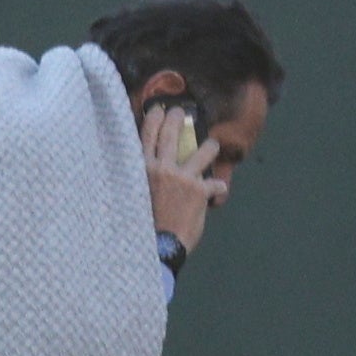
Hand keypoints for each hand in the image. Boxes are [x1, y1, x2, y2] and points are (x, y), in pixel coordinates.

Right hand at [143, 102, 226, 251]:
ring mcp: (181, 177)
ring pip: (202, 152)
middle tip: (180, 112)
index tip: (158, 110)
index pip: (146, 136)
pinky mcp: (198, 190)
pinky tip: (221, 191)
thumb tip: (152, 171)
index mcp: (141, 169)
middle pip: (171, 135)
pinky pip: (215, 184)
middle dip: (176, 119)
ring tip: (213, 145)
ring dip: (210, 147)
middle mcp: (161, 168)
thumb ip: (143, 179)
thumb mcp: (135, 196)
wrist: (157, 246)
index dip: (153, 119)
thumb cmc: (142, 226)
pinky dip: (219, 188)